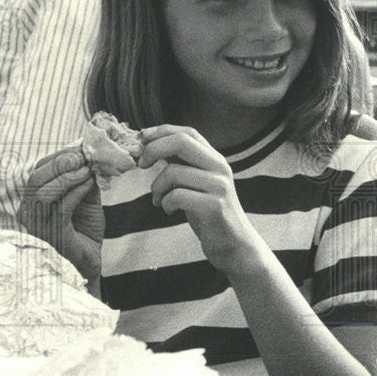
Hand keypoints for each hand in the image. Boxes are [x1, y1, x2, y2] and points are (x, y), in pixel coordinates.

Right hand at [17, 145, 102, 281]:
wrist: (90, 258)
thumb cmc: (84, 228)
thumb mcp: (84, 197)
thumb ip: (83, 178)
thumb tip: (87, 155)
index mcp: (31, 201)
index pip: (36, 172)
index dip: (55, 158)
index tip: (76, 148)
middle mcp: (27, 213)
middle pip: (35, 180)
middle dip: (59, 164)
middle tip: (81, 156)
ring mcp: (37, 226)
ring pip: (45, 193)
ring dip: (68, 177)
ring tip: (87, 169)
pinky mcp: (53, 235)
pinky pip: (61, 208)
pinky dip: (76, 191)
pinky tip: (89, 183)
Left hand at [140, 125, 270, 277]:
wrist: (235, 244)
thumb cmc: (210, 215)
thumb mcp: (198, 184)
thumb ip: (183, 165)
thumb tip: (151, 146)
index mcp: (215, 160)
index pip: (188, 132)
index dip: (162, 131)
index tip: (142, 139)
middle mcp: (220, 168)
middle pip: (181, 142)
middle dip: (153, 149)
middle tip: (141, 164)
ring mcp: (218, 186)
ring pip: (173, 172)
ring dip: (156, 187)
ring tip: (157, 200)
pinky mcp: (214, 206)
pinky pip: (176, 196)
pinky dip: (165, 204)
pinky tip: (169, 211)